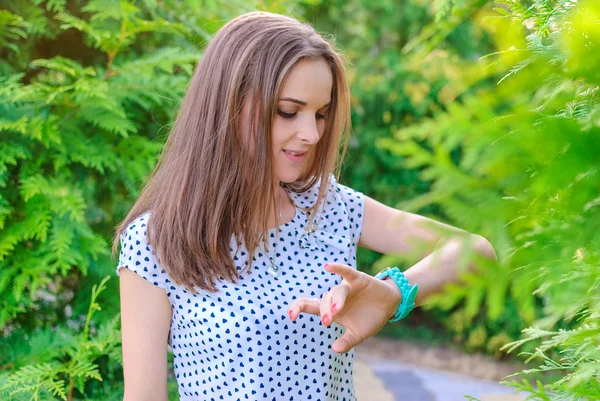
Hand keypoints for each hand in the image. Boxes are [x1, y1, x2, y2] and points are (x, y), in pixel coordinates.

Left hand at [287, 263, 401, 352]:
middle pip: (323, 300)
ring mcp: (346, 288)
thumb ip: (347, 341)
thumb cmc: (369, 318)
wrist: (389, 305)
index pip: (311, 306)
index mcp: (331, 310)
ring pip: (336, 291)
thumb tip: (335, 349)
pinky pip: (346, 272)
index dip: (298, 308)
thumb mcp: (358, 334)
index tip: (290, 316)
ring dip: (335, 301)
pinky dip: (338, 268)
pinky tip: (327, 266)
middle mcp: (335, 297)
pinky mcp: (358, 279)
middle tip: (326, 322)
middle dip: (323, 311)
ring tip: (336, 312)